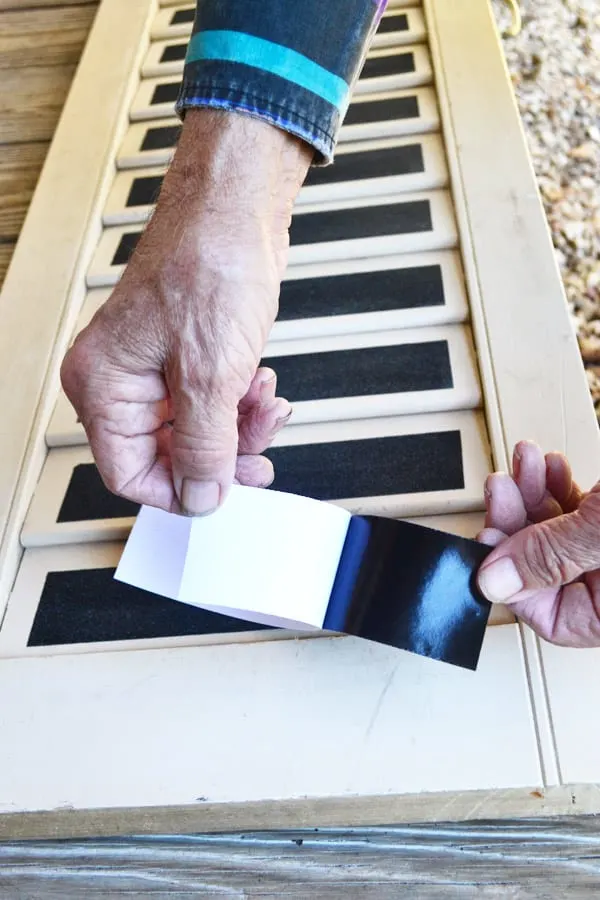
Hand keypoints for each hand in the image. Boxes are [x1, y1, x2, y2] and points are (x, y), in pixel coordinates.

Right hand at [61, 109, 312, 515]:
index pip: (129, 473)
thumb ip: (204, 446)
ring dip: (240, 428)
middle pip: (169, 455)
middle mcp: (123, 380)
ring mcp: (156, 369)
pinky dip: (242, 404)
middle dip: (221, 456)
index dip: (177, 490)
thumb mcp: (210, 374)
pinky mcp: (188, 357)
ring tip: (264, 405)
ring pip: (199, 433)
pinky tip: (261, 383)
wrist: (238, 208)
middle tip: (258, 458)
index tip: (219, 492)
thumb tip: (200, 495)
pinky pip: (214, 404)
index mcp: (104, 385)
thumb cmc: (209, 262)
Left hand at [476, 440, 599, 646]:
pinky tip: (549, 465)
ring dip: (534, 492)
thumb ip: (551, 556)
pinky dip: (560, 485)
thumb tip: (494, 580)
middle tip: (500, 489)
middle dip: (517, 518)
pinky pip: (580, 514)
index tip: (488, 540)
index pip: (549, 616)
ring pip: (560, 532)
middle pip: (547, 567)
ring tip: (525, 463)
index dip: (511, 578)